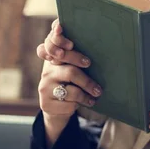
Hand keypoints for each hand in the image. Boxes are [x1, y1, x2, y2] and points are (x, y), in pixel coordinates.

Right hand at [36, 20, 101, 144]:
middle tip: (89, 64)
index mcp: (54, 58)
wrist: (58, 109)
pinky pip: (70, 98)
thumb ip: (79, 56)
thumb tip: (104, 40)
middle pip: (64, 58)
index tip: (71, 42)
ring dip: (88, 85)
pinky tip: (90, 101)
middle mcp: (47, 70)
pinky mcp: (46, 102)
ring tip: (98, 92)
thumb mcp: (74, 68)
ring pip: (71, 79)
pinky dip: (83, 100)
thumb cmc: (73, 84)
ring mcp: (45, 85)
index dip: (58, 39)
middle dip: (79, 59)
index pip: (51, 43)